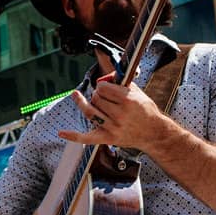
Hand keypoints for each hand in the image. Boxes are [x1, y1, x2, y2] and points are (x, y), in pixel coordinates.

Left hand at [57, 77, 173, 152]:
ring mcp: (113, 128)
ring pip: (89, 112)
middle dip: (98, 96)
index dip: (103, 86)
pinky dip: (73, 135)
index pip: (102, 87)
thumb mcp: (137, 91)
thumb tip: (106, 75)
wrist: (154, 133)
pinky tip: (61, 132)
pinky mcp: (108, 139)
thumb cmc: (146, 111)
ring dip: (86, 104)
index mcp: (128, 100)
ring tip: (80, 98)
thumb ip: (120, 82)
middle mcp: (120, 114)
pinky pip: (87, 138)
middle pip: (95, 99)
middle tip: (106, 99)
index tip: (107, 88)